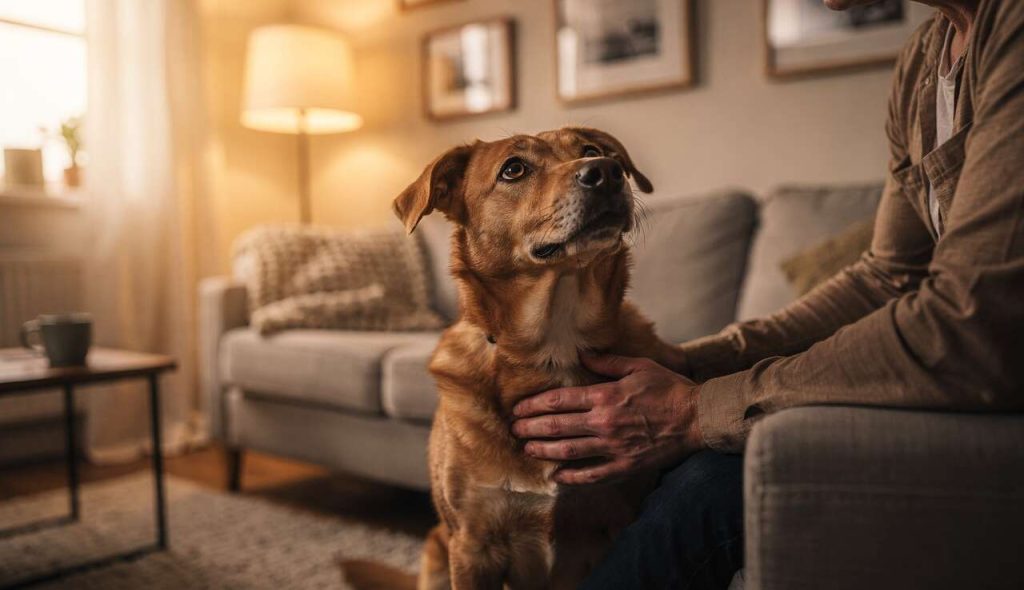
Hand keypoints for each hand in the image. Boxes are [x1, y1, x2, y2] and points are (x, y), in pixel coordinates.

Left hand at [512, 353, 704, 484]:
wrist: (697, 418)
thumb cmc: (669, 388)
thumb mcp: (638, 366)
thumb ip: (607, 362)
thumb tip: (581, 355)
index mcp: (605, 396)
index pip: (559, 401)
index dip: (534, 405)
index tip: (518, 408)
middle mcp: (604, 422)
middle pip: (557, 426)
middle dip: (530, 427)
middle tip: (513, 428)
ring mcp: (613, 447)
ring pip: (568, 450)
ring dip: (542, 449)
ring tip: (526, 448)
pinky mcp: (624, 466)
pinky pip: (592, 475)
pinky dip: (571, 476)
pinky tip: (556, 475)